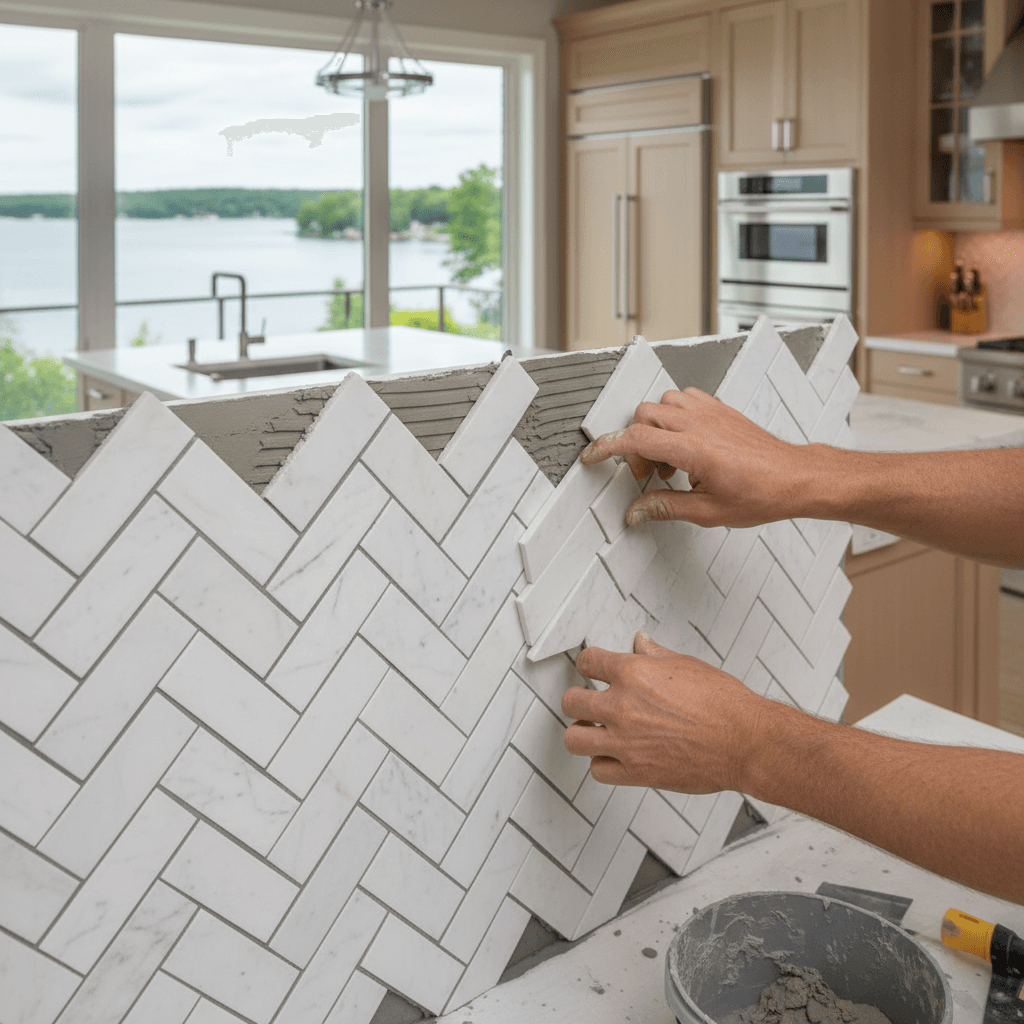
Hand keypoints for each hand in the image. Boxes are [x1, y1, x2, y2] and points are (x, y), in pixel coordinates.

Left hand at [562, 631, 771, 792]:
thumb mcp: (686, 665)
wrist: (745, 741)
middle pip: (571, 702)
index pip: (588, 662)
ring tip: (592, 733)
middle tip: (586, 704)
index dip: (587, 664)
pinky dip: (602, 765)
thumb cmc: (724, 703)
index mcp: (634, 674)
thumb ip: (655, 654)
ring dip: (581, 735)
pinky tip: (613, 757)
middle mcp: (623, 706)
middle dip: (577, 701)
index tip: (590, 669)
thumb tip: (640, 641)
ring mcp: (626, 741)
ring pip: (575, 739)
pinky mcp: (636, 772)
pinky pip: (598, 771)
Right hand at [579, 387, 819, 528]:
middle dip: (635, 444)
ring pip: (662, 403)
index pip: (635, 439)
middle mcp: (699, 423)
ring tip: (670, 459)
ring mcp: (711, 412)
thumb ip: (666, 508)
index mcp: (693, 449)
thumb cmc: (763, 493)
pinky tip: (686, 442)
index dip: (606, 448)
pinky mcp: (721, 408)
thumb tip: (638, 511)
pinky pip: (684, 398)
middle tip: (650, 473)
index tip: (592, 457)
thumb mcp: (708, 512)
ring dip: (655, 428)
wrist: (795, 477)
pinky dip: (676, 416)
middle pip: (643, 416)